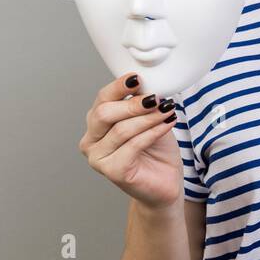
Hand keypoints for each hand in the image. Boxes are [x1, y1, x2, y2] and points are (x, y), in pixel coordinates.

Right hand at [77, 72, 184, 211]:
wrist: (165, 182)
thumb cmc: (156, 151)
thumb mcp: (150, 118)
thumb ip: (142, 102)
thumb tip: (145, 82)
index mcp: (96, 123)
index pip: (102, 99)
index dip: (118, 87)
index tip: (137, 78)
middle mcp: (91, 140)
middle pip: (104, 113)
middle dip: (132, 104)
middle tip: (156, 98)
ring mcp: (98, 158)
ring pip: (121, 130)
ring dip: (148, 118)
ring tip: (167, 110)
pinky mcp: (113, 171)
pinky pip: (133, 145)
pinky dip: (152, 132)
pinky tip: (167, 124)